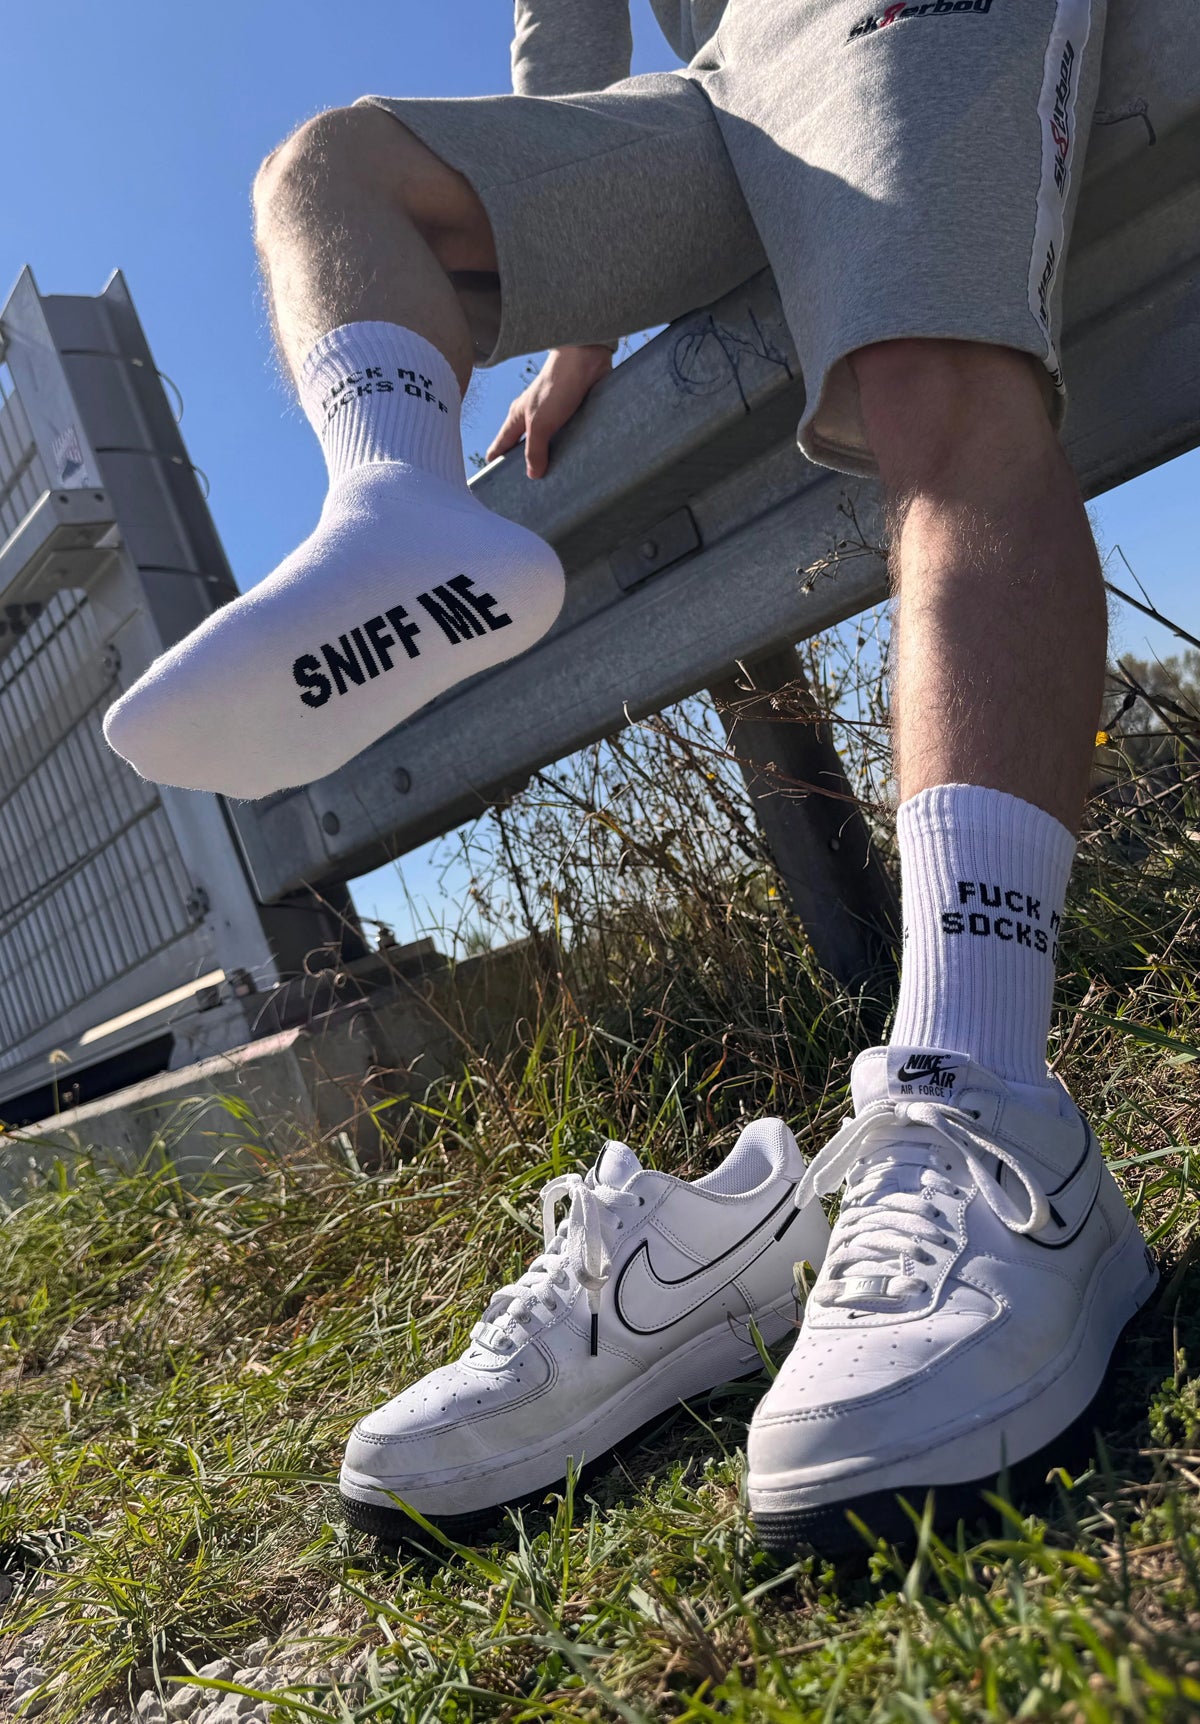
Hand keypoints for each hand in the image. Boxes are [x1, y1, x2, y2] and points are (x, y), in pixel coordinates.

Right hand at [486, 344, 612, 478]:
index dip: (495, 465)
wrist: (586, 359)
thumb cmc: (557, 386)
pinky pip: (568, 435)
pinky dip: (570, 448)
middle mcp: (532, 417)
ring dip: (551, 459)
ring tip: (556, 482)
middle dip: (525, 467)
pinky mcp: (572, 413)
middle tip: (531, 491)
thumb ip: (535, 450)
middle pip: (523, 448)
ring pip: (548, 443)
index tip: (496, 487)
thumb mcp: (540, 423)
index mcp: (517, 418)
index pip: (499, 447)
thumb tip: (533, 475)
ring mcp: (553, 415)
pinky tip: (577, 462)